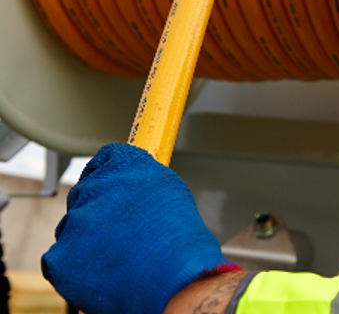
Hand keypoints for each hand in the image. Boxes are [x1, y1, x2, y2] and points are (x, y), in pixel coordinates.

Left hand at [42, 143, 239, 313]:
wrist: (176, 278)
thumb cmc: (181, 241)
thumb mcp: (170, 193)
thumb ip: (143, 182)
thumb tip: (131, 186)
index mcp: (126, 166)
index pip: (105, 158)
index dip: (107, 175)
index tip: (109, 187)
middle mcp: (97, 186)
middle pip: (85, 194)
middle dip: (97, 212)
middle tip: (120, 234)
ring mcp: (75, 221)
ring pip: (71, 228)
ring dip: (86, 240)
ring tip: (118, 257)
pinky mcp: (60, 255)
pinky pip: (58, 260)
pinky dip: (75, 268)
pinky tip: (102, 272)